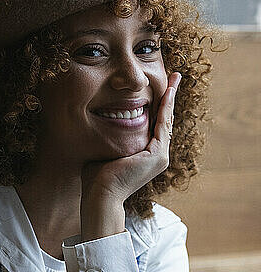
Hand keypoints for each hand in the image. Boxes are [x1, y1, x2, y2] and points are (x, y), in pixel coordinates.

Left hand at [80, 72, 181, 203]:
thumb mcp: (105, 149)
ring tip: (175, 78)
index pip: (154, 124)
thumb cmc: (96, 177)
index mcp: (146, 155)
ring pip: (167, 120)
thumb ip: (109, 137)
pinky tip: (168, 91)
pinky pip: (163, 125)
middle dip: (169, 97)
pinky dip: (165, 107)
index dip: (158, 105)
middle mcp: (157, 156)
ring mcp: (159, 157)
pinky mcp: (157, 156)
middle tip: (175, 77)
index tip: (159, 87)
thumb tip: (100, 120)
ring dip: (170, 97)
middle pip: (165, 120)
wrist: (100, 195)